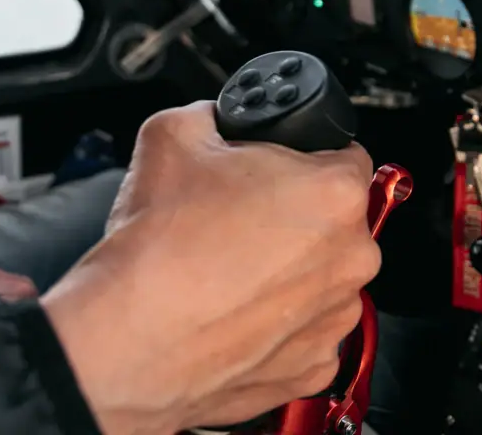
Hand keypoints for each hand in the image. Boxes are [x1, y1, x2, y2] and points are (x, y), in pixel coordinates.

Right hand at [41, 101, 378, 434]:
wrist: (128, 343)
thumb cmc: (159, 248)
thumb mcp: (174, 133)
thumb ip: (212, 114)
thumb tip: (215, 119)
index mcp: (335, 192)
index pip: (345, 155)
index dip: (306, 158)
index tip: (278, 171)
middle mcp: (352, 257)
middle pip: (337, 222)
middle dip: (297, 218)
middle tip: (243, 221)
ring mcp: (336, 317)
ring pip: (323, 280)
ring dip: (289, 274)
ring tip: (230, 273)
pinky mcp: (315, 367)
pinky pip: (305, 333)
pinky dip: (277, 325)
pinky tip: (232, 314)